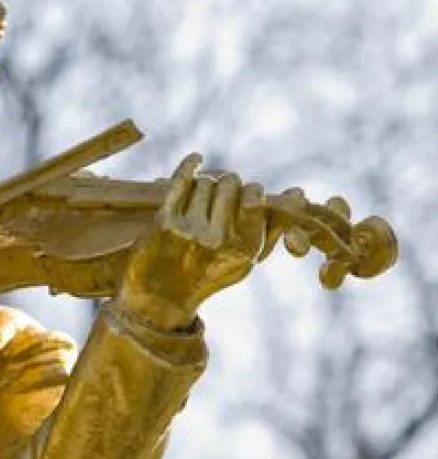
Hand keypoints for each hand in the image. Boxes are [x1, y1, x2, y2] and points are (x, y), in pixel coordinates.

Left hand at [115, 153, 266, 330]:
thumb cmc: (207, 275)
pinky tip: (196, 158)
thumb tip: (299, 193)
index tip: (247, 193)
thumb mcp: (245, 260)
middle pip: (229, 186)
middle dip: (228, 184)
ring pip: (205, 183)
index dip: (251, 192)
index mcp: (243, 251)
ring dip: (205, 183)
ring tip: (202, 196)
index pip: (255, 202)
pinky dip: (189, 165)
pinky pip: (180, 181)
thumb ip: (272, 227)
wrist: (159, 299)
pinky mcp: (164, 223)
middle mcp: (218, 240)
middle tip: (222, 191)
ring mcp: (189, 230)